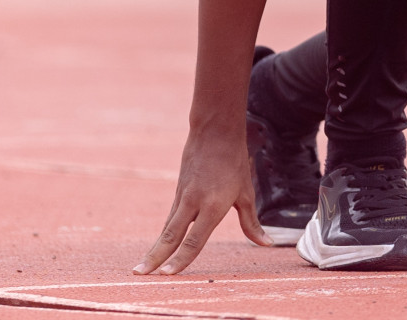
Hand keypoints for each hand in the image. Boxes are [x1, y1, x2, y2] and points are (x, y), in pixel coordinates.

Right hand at [133, 126, 268, 274]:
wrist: (214, 132)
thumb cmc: (234, 162)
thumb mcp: (246, 193)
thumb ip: (252, 223)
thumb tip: (267, 244)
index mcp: (213, 205)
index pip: (194, 240)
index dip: (181, 259)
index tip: (168, 275)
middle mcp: (194, 202)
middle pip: (171, 236)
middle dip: (155, 258)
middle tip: (139, 275)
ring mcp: (183, 197)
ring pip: (166, 228)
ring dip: (154, 249)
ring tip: (140, 269)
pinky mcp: (178, 192)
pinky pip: (170, 218)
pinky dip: (162, 235)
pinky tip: (157, 248)